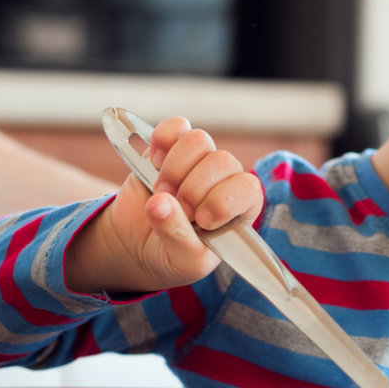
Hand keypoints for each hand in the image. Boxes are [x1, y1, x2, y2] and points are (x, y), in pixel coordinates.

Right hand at [68, 116, 262, 293]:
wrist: (140, 248)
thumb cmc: (173, 257)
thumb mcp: (182, 260)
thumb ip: (176, 235)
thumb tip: (161, 203)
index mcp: (240, 209)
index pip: (248, 188)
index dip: (223, 200)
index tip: (202, 221)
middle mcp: (224, 180)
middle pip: (222, 161)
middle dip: (193, 190)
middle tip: (177, 212)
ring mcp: (197, 161)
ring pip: (199, 140)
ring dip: (175, 169)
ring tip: (162, 195)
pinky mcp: (170, 148)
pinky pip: (175, 127)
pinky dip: (161, 141)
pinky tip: (153, 164)